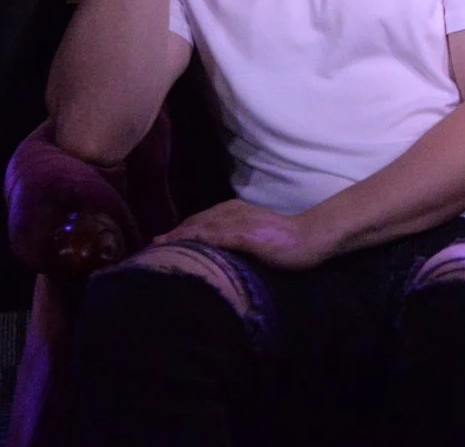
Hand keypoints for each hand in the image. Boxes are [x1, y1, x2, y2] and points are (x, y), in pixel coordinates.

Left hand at [163, 197, 330, 270]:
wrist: (311, 238)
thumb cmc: (287, 242)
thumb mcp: (256, 237)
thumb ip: (238, 239)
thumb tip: (219, 254)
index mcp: (236, 211)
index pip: (202, 220)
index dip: (182, 230)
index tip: (162, 241)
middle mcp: (234, 212)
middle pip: (197, 221)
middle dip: (175, 233)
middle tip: (152, 245)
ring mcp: (240, 222)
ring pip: (202, 227)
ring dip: (179, 236)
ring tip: (159, 247)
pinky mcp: (246, 235)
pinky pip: (216, 236)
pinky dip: (197, 240)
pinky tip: (183, 246)